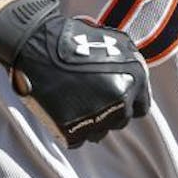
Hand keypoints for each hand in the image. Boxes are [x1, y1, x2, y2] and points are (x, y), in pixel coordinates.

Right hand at [0, 0, 149, 147]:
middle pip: (121, 121)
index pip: (142, 107)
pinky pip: (78, 139)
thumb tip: (136, 82)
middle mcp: (119, 100)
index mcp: (134, 79)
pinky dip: (71, 129)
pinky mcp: (72, 129)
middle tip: (90, 96)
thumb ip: (132, 65)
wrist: (35, 43)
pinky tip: (63, 109)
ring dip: (90, 122)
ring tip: (74, 101)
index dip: (129, 103)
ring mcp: (96, 117)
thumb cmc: (73, 39)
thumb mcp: (114, 41)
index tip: (116, 99)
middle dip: (110, 112)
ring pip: (99, 133)